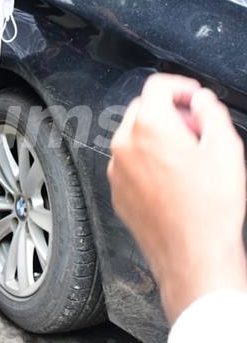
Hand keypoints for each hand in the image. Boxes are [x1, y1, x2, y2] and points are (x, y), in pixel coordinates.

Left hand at [108, 73, 246, 323]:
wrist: (194, 256)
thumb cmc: (210, 208)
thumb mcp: (225, 148)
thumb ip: (211, 112)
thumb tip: (202, 101)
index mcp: (149, 126)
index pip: (157, 86)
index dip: (181, 87)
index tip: (195, 97)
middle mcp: (125, 144)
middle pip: (143, 110)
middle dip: (170, 113)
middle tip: (197, 128)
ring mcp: (118, 170)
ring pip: (134, 137)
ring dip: (158, 137)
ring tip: (188, 157)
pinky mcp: (118, 192)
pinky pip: (130, 164)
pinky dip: (148, 161)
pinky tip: (174, 179)